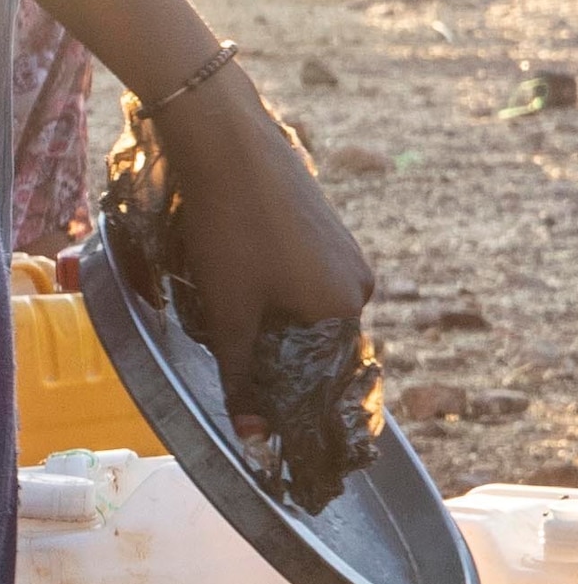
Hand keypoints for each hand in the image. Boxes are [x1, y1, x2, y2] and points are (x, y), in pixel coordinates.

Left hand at [156, 77, 376, 433]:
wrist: (228, 145)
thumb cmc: (230, 229)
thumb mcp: (229, 311)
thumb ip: (241, 375)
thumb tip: (254, 438)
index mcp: (344, 311)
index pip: (323, 378)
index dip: (287, 399)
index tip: (258, 417)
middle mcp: (358, 286)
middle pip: (314, 345)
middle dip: (273, 358)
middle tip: (228, 361)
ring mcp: (346, 255)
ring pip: (304, 311)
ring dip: (268, 323)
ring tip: (224, 313)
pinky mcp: (327, 232)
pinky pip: (302, 281)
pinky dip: (272, 293)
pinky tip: (236, 280)